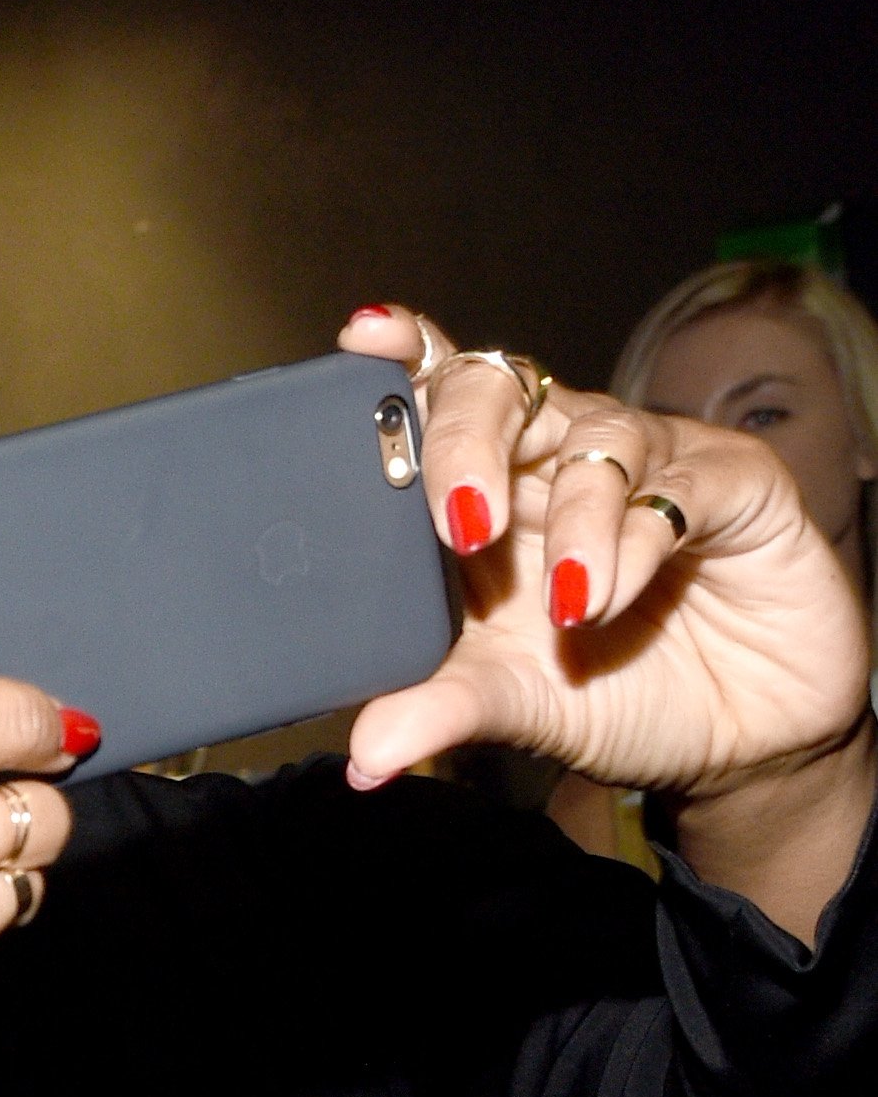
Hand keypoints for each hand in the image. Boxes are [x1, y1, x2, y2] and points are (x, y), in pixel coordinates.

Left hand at [338, 306, 874, 799]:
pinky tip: (615, 598)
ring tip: (568, 606)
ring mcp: (647, 461)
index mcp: (488, 489)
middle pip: (500, 389)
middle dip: (466, 439)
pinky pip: (679, 484)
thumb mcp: (513, 705)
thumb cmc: (609, 693)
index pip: (439, 392)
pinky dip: (639, 542)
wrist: (733, 738)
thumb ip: (439, 711)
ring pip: (594, 438)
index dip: (404, 354)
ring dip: (572, 521)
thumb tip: (368, 758)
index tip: (364, 337)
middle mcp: (558, 457)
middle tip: (459, 519)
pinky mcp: (732, 481)